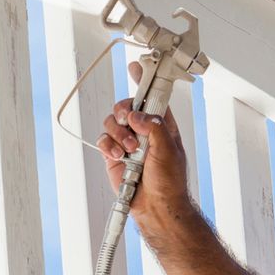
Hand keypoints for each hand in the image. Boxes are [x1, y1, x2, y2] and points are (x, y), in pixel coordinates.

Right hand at [97, 62, 191, 232]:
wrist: (155, 207)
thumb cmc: (170, 182)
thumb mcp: (169, 150)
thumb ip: (154, 127)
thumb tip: (137, 115)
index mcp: (162, 125)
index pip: (153, 96)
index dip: (144, 81)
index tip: (136, 67)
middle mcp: (143, 131)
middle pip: (126, 106)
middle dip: (124, 112)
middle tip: (129, 122)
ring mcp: (127, 142)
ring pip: (112, 122)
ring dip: (118, 134)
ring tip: (129, 151)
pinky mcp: (114, 155)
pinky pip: (104, 140)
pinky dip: (108, 145)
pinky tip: (118, 156)